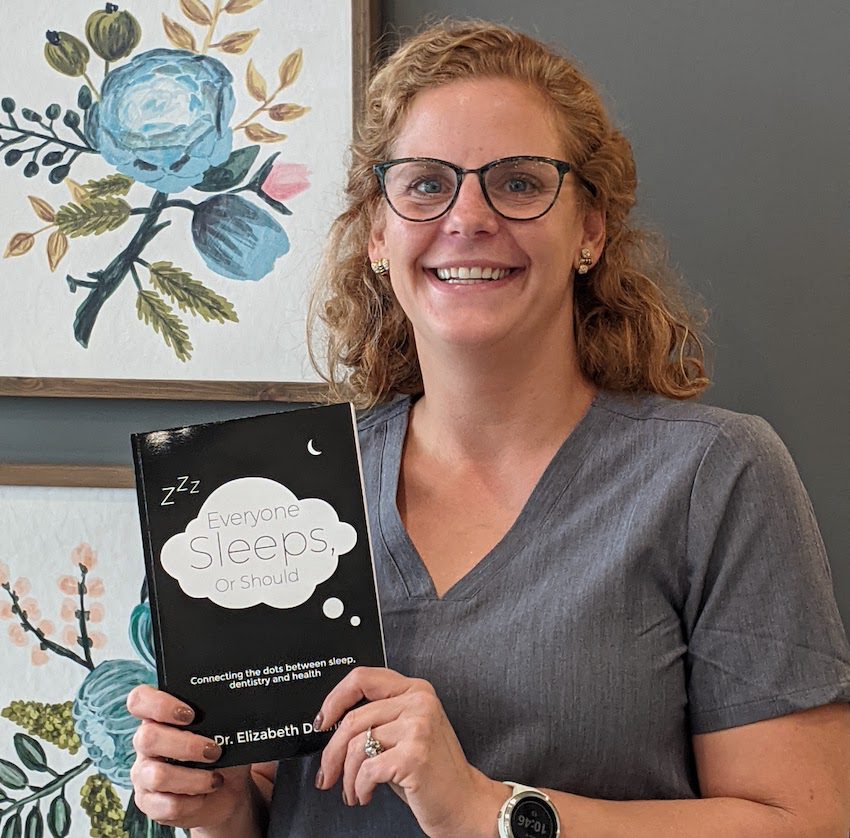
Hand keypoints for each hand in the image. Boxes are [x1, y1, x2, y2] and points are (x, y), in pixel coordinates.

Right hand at [127, 684, 255, 830]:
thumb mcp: (222, 730)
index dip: (158, 704)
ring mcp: (144, 775)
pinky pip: (166, 805)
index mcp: (159, 718)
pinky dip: (192, 801)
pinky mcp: (150, 804)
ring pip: (157, 775)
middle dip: (186, 745)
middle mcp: (146, 744)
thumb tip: (234, 708)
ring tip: (216, 778)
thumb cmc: (221, 752)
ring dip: (193, 778)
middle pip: (147, 738)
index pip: (139, 700)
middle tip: (214, 750)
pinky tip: (205, 794)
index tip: (189, 714)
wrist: (227, 789)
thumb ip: (219, 717)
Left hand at [314, 667, 505, 836]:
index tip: (323, 722)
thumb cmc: (433, 772)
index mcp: (416, 689)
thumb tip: (334, 723)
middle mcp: (419, 702)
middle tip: (327, 774)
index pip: (363, 678)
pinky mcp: (414, 755)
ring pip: (357, 746)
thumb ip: (381, 716)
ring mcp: (418, 727)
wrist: (465, 803)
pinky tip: (366, 795)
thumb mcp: (408, 732)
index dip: (334, 699)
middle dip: (331, 752)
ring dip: (347, 776)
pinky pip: (367, 769)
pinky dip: (359, 788)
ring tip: (353, 790)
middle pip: (354, 718)